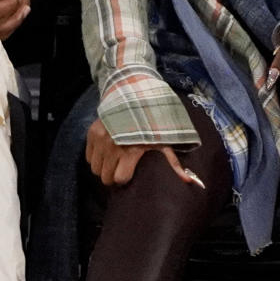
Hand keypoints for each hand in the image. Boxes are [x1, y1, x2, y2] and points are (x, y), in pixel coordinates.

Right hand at [85, 117, 202, 187]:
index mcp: (131, 151)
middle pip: (105, 177)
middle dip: (112, 176)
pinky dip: (95, 158)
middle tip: (119, 170)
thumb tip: (191, 183)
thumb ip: (175, 164)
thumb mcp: (164, 142)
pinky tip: (105, 153)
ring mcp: (100, 140)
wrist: (132, 97)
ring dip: (103, 168)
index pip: (119, 178)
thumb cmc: (151, 123)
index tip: (129, 173)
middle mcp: (113, 147)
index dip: (124, 178)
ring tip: (112, 161)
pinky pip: (88, 158)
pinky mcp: (91, 134)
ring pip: (95, 169)